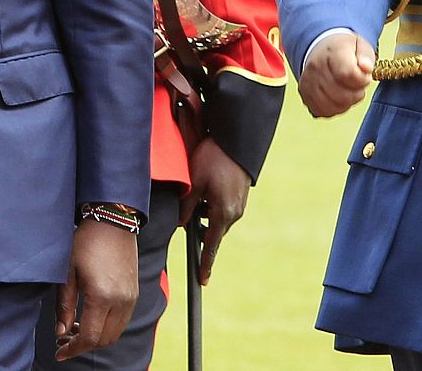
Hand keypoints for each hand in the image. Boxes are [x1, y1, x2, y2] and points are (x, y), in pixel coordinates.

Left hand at [53, 219, 137, 360]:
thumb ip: (64, 306)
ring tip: (76, 328)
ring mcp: (131, 298)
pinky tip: (91, 317)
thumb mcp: (68, 273)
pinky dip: (106, 327)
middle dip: (83, 345)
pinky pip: (121, 321)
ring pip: (114, 333)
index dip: (72, 349)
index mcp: (102, 296)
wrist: (113, 221)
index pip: (89, 338)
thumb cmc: (87, 243)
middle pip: (104, 340)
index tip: (59, 351)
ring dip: (96, 337)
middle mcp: (121, 301)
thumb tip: (61, 332)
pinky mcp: (134, 293)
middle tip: (64, 339)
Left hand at [179, 138, 250, 284]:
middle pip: (213, 231)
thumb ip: (187, 206)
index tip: (203, 280)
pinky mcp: (240, 196)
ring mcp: (239, 205)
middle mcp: (234, 212)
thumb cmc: (213, 159)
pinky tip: (205, 189)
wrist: (235, 141)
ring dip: (205, 214)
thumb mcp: (195, 182)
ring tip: (195, 195)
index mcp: (222, 213)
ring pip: (217, 219)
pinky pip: (223, 209)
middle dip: (200, 229)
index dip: (206, 263)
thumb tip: (181, 224)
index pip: (211, 244)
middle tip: (187, 217)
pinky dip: (212, 206)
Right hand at [299, 32, 374, 117]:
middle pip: (343, 95)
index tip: (364, 75)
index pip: (350, 75)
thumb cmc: (343, 49)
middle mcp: (316, 67)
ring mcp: (308, 83)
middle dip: (356, 93)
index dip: (363, 80)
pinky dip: (335, 108)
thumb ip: (366, 57)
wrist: (320, 49)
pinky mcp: (305, 96)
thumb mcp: (360, 45)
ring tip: (347, 89)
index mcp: (332, 52)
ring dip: (346, 102)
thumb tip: (366, 68)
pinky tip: (337, 96)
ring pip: (334, 106)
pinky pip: (324, 111)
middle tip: (357, 83)